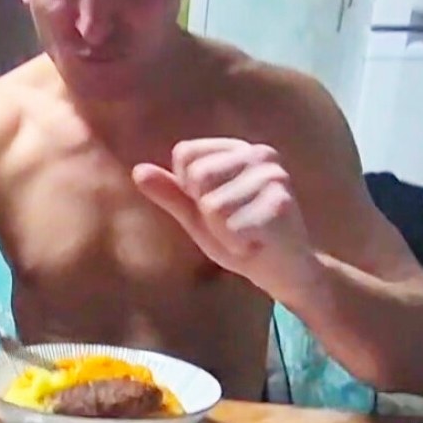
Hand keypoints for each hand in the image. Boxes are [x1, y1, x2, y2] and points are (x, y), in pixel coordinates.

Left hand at [133, 139, 320, 300]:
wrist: (285, 273)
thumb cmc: (241, 239)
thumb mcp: (199, 215)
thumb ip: (172, 193)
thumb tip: (138, 171)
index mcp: (239, 150)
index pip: (185, 155)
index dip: (190, 191)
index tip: (218, 207)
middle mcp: (260, 155)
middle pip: (197, 177)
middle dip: (207, 212)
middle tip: (234, 225)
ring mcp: (274, 178)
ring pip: (212, 205)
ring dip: (223, 232)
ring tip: (246, 235)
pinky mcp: (281, 205)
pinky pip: (231, 228)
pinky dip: (237, 245)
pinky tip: (256, 244)